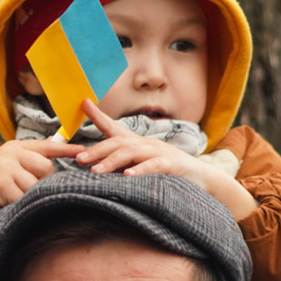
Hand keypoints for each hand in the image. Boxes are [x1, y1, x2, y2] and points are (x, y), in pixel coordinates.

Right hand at [0, 138, 82, 240]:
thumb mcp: (8, 170)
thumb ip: (28, 166)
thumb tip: (56, 169)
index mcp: (14, 147)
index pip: (46, 146)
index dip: (66, 149)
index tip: (83, 151)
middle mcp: (10, 152)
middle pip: (45, 168)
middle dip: (40, 183)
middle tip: (22, 192)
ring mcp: (4, 166)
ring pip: (35, 186)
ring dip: (27, 198)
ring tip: (10, 200)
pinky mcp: (0, 182)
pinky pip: (23, 198)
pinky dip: (18, 206)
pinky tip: (5, 206)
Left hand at [75, 104, 256, 220]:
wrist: (201, 178)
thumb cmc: (167, 173)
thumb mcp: (140, 165)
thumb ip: (120, 164)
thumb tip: (94, 168)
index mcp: (137, 143)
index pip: (114, 127)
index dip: (98, 114)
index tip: (82, 102)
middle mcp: (146, 144)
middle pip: (118, 143)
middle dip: (97, 150)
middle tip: (79, 159)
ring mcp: (159, 152)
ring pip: (132, 153)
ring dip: (112, 162)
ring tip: (96, 171)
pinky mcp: (172, 165)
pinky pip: (154, 166)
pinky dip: (141, 170)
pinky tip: (128, 176)